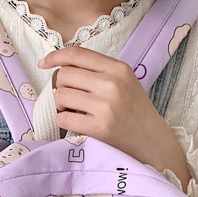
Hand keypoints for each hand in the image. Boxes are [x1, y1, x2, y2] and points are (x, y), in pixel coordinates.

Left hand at [38, 47, 191, 188]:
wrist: (152, 142)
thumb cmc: (135, 112)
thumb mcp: (124, 82)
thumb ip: (98, 71)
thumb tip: (62, 66)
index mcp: (118, 68)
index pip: (78, 54)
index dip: (56, 56)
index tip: (45, 63)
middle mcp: (112, 84)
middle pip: (65, 75)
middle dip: (61, 86)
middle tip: (70, 98)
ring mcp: (106, 106)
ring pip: (61, 96)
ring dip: (61, 105)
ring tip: (74, 111)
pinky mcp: (100, 128)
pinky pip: (64, 119)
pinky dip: (64, 121)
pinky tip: (75, 124)